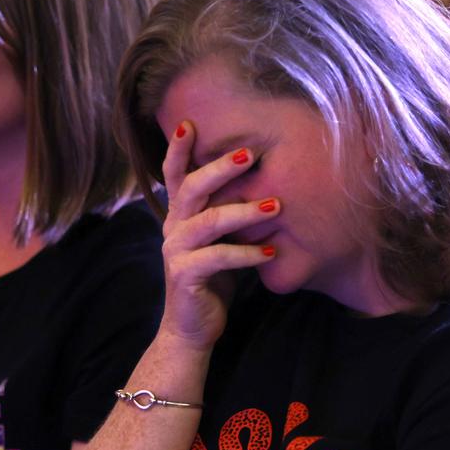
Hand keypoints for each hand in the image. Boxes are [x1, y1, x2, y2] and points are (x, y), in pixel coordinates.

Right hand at [159, 121, 279, 349]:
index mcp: (179, 216)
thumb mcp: (220, 241)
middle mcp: (173, 229)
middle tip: (251, 155)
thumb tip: (265, 181)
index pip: (174, 175)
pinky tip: (270, 252)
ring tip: (277, 206)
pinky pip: (218, 258)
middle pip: (191, 188)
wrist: (192, 327)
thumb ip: (227, 213)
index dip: (178, 149)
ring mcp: (176, 252)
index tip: (190, 122)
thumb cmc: (212, 280)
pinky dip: (246, 254)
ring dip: (245, 211)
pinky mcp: (185, 276)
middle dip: (220, 168)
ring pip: (208, 221)